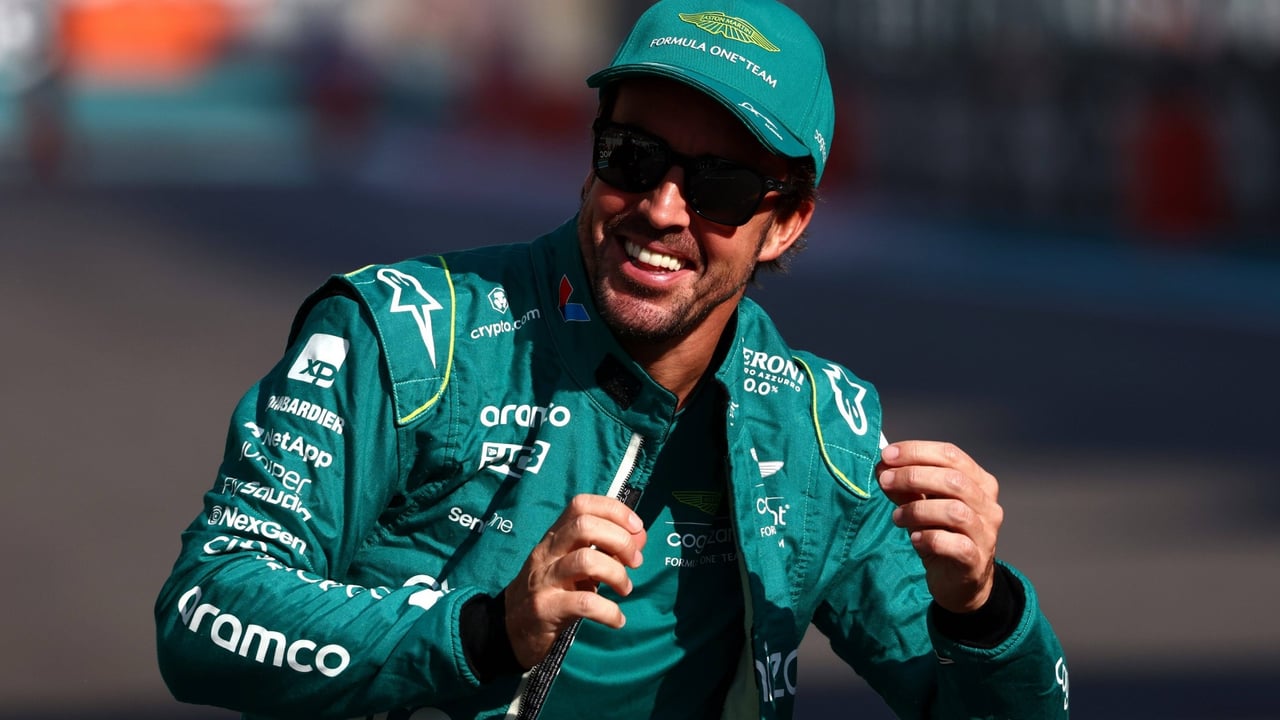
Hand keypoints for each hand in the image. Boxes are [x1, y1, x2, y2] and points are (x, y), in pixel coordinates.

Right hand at [503, 494, 646, 668]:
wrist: (510, 629)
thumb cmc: (550, 591)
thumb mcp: (574, 566)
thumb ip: (606, 549)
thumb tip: (639, 536)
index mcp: (555, 537)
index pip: (581, 505)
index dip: (613, 509)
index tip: (636, 527)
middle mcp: (547, 553)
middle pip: (584, 526)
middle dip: (619, 540)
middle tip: (635, 562)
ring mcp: (544, 579)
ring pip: (585, 561)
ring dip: (616, 574)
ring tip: (625, 589)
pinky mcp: (545, 608)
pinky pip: (583, 602)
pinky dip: (608, 611)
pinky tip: (617, 619)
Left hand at [877, 441, 1002, 613]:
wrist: (961, 582)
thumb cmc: (942, 535)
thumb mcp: (922, 506)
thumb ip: (906, 487)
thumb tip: (883, 467)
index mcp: (979, 482)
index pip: (951, 454)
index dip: (917, 451)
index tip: (887, 454)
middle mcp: (988, 504)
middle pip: (953, 479)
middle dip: (913, 476)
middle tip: (885, 481)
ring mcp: (986, 533)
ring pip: (954, 511)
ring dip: (918, 510)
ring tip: (897, 517)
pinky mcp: (976, 559)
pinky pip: (955, 544)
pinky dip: (930, 538)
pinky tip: (914, 539)